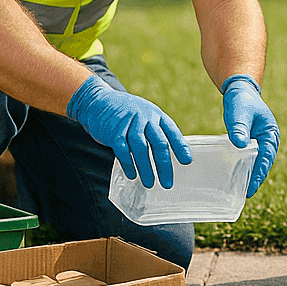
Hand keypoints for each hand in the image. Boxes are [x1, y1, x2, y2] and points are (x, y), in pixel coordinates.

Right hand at [67, 76, 190, 188]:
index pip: (172, 131)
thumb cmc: (127, 114)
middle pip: (159, 142)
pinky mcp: (114, 131)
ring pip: (141, 148)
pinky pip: (122, 150)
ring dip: (146, 168)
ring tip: (150, 183)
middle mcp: (145, 117)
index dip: (180, 147)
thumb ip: (156, 132)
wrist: (98, 101)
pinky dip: (128, 164)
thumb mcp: (145, 117)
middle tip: (167, 183)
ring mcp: (129, 123)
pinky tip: (132, 175)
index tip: (187, 161)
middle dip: (164, 165)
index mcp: (156, 115)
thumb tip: (168, 158)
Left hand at [222, 74, 279, 196]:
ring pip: (258, 162)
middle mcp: (269, 139)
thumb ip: (239, 127)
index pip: (265, 158)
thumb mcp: (239, 112)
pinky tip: (237, 176)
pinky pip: (251, 157)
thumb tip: (240, 144)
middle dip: (256, 178)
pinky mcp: (253, 142)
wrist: (240, 90)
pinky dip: (246, 166)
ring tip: (241, 190)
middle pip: (264, 163)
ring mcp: (261, 141)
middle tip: (246, 194)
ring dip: (251, 174)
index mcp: (270, 134)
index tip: (250, 189)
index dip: (258, 174)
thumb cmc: (241, 100)